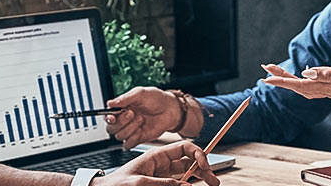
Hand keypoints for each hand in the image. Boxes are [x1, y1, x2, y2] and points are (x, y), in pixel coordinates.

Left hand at [94, 141, 220, 185]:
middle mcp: (162, 163)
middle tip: (214, 180)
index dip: (198, 154)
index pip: (184, 148)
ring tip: (211, 183)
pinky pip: (178, 181)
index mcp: (156, 155)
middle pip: (189, 161)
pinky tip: (194, 185)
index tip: (205, 166)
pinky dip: (188, 183)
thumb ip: (164, 183)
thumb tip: (186, 185)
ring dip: (199, 176)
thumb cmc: (116, 184)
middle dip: (203, 168)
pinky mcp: (161, 183)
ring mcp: (162, 174)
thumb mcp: (140, 183)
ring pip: (187, 172)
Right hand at [105, 87, 181, 148]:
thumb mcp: (140, 93)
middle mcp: (123, 121)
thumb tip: (110, 103)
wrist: (170, 109)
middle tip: (132, 113)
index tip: (113, 117)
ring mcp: (130, 131)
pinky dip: (133, 139)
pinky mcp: (137, 139)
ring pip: (119, 136)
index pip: (107, 116)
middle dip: (121, 122)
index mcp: (121, 109)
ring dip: (130, 128)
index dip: (108, 118)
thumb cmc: (156, 99)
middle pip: (111, 128)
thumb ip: (125, 98)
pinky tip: (141, 130)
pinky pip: (127, 145)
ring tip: (141, 119)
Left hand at [260, 59, 330, 99]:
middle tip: (265, 69)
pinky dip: (303, 82)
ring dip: (290, 79)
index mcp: (330, 87)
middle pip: (299, 86)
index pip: (300, 85)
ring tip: (276, 72)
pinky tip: (301, 77)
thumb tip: (306, 73)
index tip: (266, 76)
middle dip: (281, 78)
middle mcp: (329, 91)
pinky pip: (315, 86)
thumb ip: (330, 74)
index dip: (282, 81)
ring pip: (306, 87)